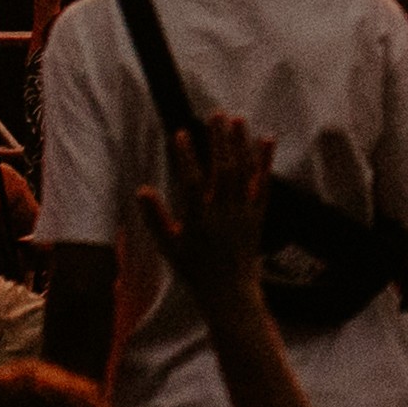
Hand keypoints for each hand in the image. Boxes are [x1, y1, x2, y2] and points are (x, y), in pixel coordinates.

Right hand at [137, 112, 273, 310]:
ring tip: (237, 119)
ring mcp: (242, 213)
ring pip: (243, 173)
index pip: (191, 183)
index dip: (186, 157)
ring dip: (240, 144)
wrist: (229, 292)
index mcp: (198, 221)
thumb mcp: (169, 247)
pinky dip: (265, 162)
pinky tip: (266, 140)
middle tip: (215, 114)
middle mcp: (222, 214)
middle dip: (219, 140)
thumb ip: (155, 218)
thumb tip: (141, 190)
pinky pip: (262, 184)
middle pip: (222, 170)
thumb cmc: (195, 270)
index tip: (181, 133)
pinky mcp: (257, 214)